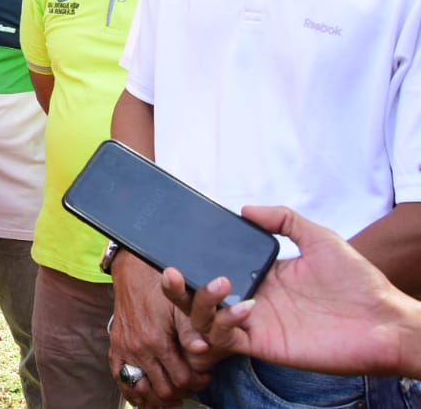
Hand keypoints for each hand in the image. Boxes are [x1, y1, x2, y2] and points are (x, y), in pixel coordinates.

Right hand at [109, 251, 210, 407]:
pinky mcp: (115, 347)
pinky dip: (134, 392)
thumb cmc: (161, 288)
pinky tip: (146, 394)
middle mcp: (137, 349)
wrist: (134, 273)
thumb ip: (191, 329)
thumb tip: (203, 349)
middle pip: (163, 389)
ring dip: (158, 397)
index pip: (180, 379)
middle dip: (181, 392)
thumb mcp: (181, 305)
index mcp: (156, 340)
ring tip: (173, 394)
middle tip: (192, 385)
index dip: (197, 383)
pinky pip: (121, 379)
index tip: (205, 377)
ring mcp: (124, 350)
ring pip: (142, 390)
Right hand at [163, 205, 416, 377]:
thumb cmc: (358, 281)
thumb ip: (284, 220)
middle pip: (196, 298)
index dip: (190, 263)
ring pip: (203, 321)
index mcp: (259, 275)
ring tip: (220, 285)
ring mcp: (254, 324)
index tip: (175, 250)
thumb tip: (246, 209)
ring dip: (200, 303)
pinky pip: (226, 340)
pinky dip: (224, 325)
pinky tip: (244, 308)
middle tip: (170, 271)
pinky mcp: (263, 345)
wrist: (385, 320)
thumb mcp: (319, 238)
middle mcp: (250, 300)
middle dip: (175, 289)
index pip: (212, 269)